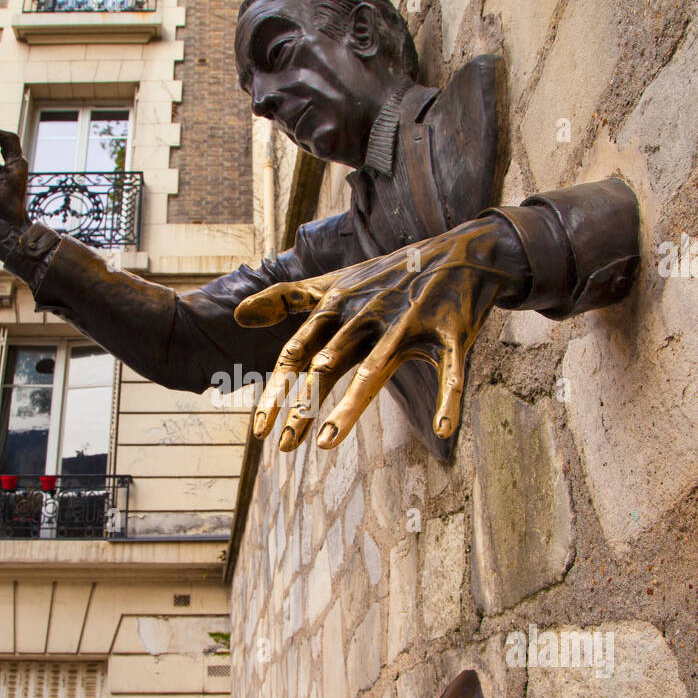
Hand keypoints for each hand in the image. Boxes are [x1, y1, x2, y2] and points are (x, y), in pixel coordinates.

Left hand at [234, 217, 528, 448]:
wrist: (461, 252)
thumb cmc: (389, 276)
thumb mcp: (334, 283)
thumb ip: (285, 299)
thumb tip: (236, 317)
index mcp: (338, 308)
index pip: (297, 353)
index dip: (276, 391)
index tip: (257, 430)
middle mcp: (368, 317)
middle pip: (328, 367)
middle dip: (304, 405)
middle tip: (283, 446)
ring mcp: (409, 324)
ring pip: (376, 369)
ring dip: (351, 405)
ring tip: (327, 442)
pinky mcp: (451, 332)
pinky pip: (449, 370)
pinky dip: (449, 397)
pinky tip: (443, 428)